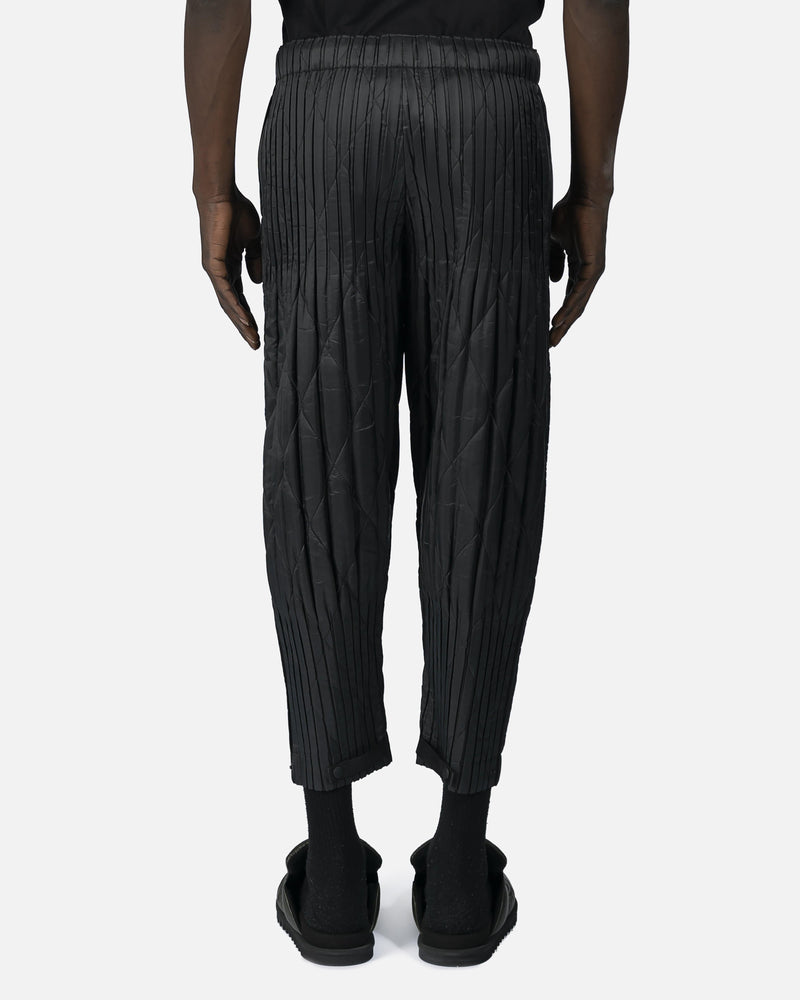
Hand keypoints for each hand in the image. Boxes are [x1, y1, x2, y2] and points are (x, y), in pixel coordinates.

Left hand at [196, 188, 262, 349]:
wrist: (222, 195)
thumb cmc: (236, 212)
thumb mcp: (254, 241)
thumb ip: (256, 261)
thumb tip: (257, 283)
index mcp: (229, 267)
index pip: (239, 298)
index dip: (249, 315)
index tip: (259, 331)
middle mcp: (219, 273)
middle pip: (232, 306)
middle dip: (244, 326)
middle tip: (255, 344)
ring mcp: (214, 270)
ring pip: (227, 303)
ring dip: (240, 322)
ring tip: (252, 337)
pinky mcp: (212, 264)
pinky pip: (225, 290)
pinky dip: (234, 306)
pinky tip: (244, 319)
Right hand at [548, 193, 608, 347]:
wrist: (584, 198)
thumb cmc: (569, 214)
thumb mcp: (554, 242)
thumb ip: (553, 261)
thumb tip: (553, 281)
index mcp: (580, 267)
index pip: (569, 297)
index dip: (560, 314)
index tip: (548, 329)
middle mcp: (589, 273)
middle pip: (575, 306)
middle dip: (563, 326)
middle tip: (551, 343)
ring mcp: (593, 271)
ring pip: (578, 304)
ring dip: (565, 322)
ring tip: (554, 338)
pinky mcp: (594, 267)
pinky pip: (579, 293)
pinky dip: (569, 308)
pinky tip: (559, 320)